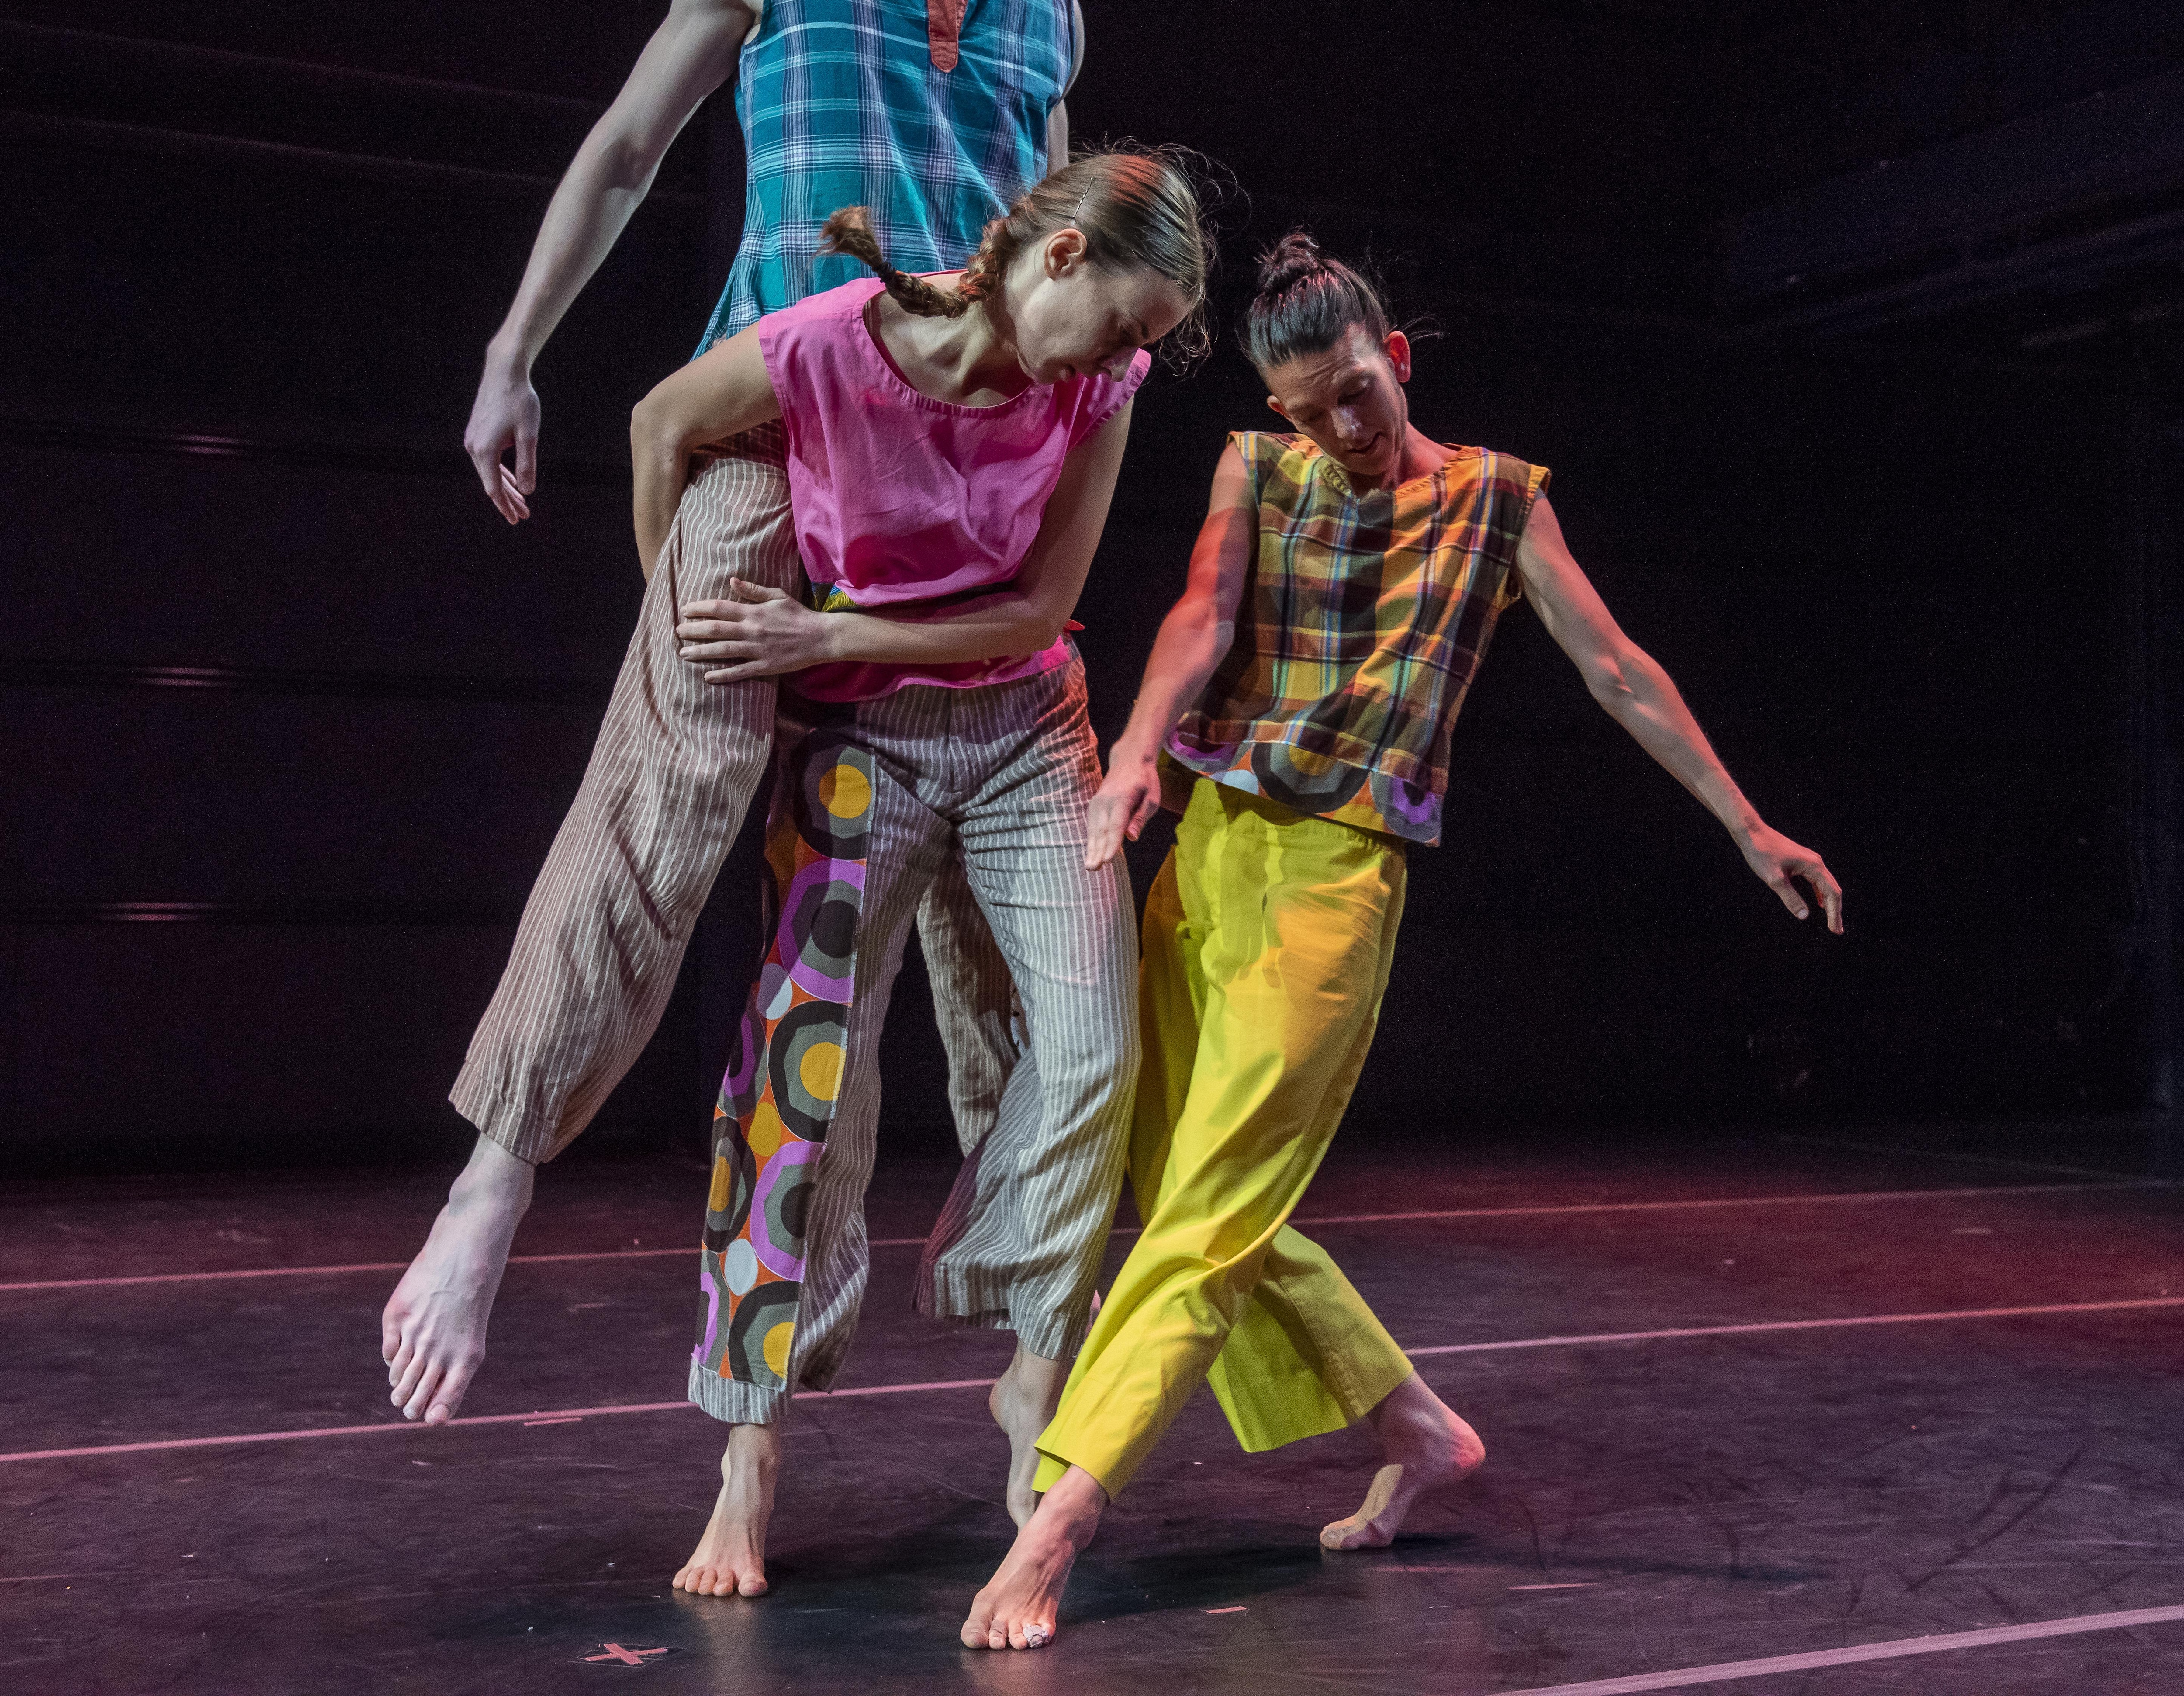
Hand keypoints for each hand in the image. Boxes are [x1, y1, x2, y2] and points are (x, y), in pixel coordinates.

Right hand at [464, 346, 540, 524]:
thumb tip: (527, 491)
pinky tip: (511, 480)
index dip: (505, 507)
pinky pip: (487, 460)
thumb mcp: (529, 435)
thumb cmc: (519, 402)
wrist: (504, 373)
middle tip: (523, 516)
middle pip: (491, 483)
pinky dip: (500, 472)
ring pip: (489, 472)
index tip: (516, 520)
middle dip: (508, 501)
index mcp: (485, 451)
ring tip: (520, 502)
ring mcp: (473, 439)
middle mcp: (474, 447)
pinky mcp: (476, 432)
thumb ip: (527, 464)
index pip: (494, 489)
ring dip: (505, 487)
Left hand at [677, 580, 833, 682]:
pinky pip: (740, 671)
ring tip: (684, 653)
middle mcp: (752, 630)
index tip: (685, 611)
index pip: (720, 608)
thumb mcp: (777, 596)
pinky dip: (723, 675)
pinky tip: (708, 677)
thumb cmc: (798, 615)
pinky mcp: (765, 666)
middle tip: (677, 632)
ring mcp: (757, 650)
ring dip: (701, 652)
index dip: (699, 609)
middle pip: (716, 630)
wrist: (820, 637)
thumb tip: (731, 581)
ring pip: (723, 651)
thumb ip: (753, 590)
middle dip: (693, 631)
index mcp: (753, 612)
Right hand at [1084, 751, 1161, 868]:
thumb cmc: (1145, 781)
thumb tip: (1131, 838)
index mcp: (1121, 799)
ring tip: (1089, 867)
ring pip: (1094, 829)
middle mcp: (1105, 801)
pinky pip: (1092, 826)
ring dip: (1091, 849)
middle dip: (1097, 851)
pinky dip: (1092, 840)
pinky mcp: (1094, 806)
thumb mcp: (1151, 798)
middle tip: (1093, 869)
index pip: (1115, 826)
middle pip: (1101, 830)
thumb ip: (1140, 818)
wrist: (1129, 760)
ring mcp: (1097, 803)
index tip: (1108, 860)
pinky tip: (1091, 854)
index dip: (1112, 844)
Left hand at [1736, 822, 1843, 932]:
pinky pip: (1816, 881)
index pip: (1831, 893)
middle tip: (1837, 931)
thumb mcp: (1774, 879)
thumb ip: (1790, 898)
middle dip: (1835, 911)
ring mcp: (1809, 861)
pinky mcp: (1801, 861)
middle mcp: (1816, 862)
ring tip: (1831, 921)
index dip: (1834, 913)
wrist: (1752, 833)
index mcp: (1814, 866)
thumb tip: (1804, 916)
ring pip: (1825, 885)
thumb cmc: (1762, 853)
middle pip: (1832, 889)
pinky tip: (1818, 904)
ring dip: (1829, 903)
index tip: (1834, 930)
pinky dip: (1820, 894)